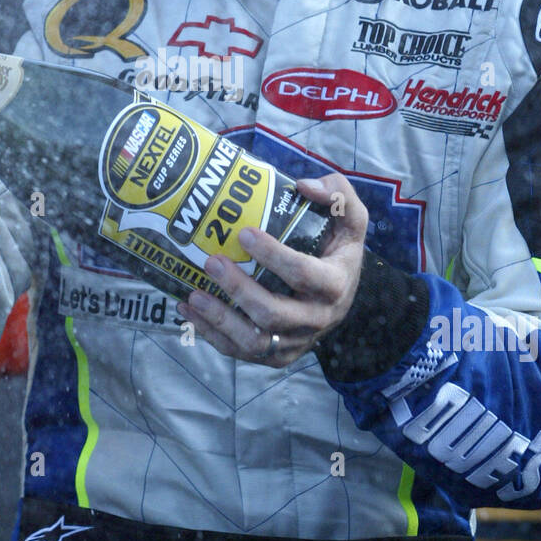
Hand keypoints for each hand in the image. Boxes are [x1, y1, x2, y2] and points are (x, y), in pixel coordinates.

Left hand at [177, 173, 368, 366]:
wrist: (343, 293)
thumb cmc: (338, 249)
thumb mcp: (351, 218)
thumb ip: (338, 194)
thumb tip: (304, 185)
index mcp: (335, 284)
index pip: (303, 274)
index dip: (273, 256)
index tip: (243, 234)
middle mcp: (317, 319)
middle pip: (272, 314)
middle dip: (238, 289)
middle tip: (211, 262)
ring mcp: (296, 340)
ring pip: (254, 340)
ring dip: (219, 319)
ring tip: (193, 295)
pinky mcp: (277, 354)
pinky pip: (242, 351)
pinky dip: (212, 335)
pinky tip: (189, 311)